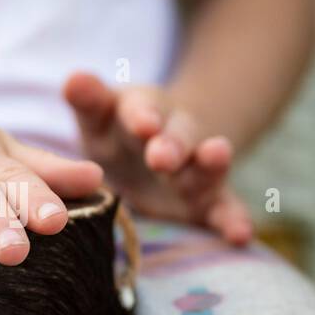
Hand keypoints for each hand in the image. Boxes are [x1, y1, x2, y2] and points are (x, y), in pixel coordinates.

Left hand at [63, 72, 252, 244]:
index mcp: (142, 114)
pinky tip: (241, 235)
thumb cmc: (116, 132)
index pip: (141, 110)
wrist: (154, 151)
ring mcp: (194, 171)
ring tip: (218, 157)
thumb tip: (73, 79)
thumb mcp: (98, 117)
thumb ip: (88, 101)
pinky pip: (224, 210)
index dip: (141, 117)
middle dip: (171, 146)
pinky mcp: (208, 203)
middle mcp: (174, 138)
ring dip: (212, 164)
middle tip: (162, 158)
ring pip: (206, 168)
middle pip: (177, 137)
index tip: (143, 126)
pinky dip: (234, 221)